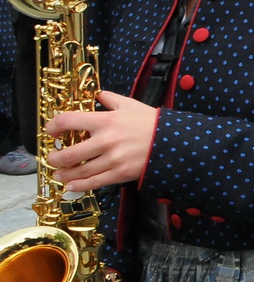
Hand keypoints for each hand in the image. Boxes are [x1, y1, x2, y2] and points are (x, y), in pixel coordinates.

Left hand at [43, 92, 159, 191]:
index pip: (68, 121)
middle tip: (53, 159)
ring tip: (59, 173)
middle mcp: (105, 140)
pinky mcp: (119, 174)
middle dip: (55, 158)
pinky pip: (93, 182)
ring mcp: (112, 159)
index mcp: (106, 121)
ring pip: (79, 170)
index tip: (51, 132)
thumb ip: (111, 99)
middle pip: (69, 153)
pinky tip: (71, 185)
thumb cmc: (151, 122)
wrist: (173, 141)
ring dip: (64, 174)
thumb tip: (99, 95)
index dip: (53, 126)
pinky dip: (78, 185)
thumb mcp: (131, 105)